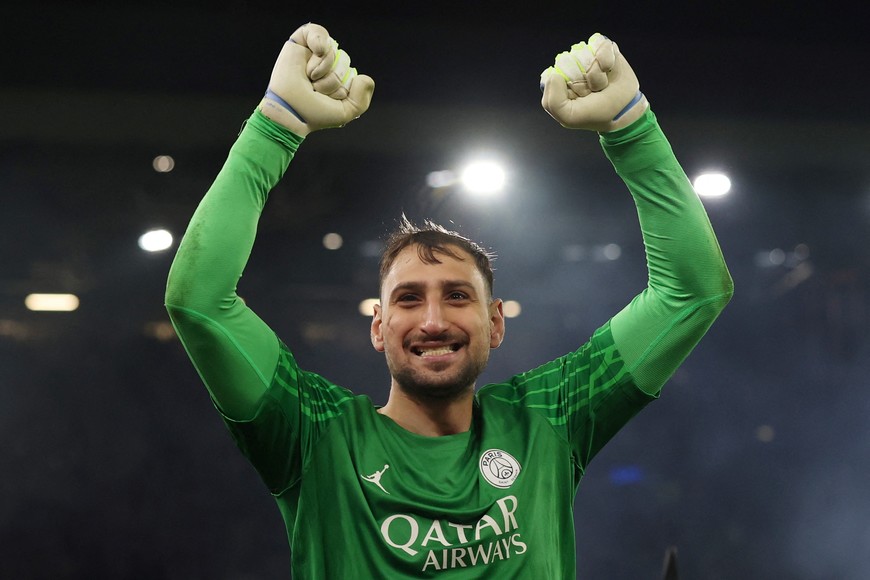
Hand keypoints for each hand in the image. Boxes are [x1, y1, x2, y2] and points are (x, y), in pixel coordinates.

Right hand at [259, 23, 374, 135]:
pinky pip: (318, 31)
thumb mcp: (346, 112)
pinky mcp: (299, 43)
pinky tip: (317, 51)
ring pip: (332, 50)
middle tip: (315, 89)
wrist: (291, 110)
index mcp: (337, 78)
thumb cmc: (315, 114)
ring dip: (323, 67)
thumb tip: (363, 77)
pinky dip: (320, 40)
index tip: (327, 99)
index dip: (342, 88)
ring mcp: (312, 53)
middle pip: (343, 60)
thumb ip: (362, 100)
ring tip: (310, 78)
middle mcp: (326, 64)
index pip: (352, 73)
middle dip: (332, 80)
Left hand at [540, 33, 647, 132]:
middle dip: (583, 80)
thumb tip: (555, 74)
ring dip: (597, 72)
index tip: (578, 96)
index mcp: (560, 82)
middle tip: (591, 92)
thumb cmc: (595, 113)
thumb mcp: (568, 117)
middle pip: (569, 61)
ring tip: (602, 85)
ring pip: (586, 53)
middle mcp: (571, 67)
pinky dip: (607, 61)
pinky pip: (602, 45)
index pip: (554, 74)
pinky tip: (610, 71)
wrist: (623, 110)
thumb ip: (552, 102)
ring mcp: (587, 56)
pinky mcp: (603, 49)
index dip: (567, 84)